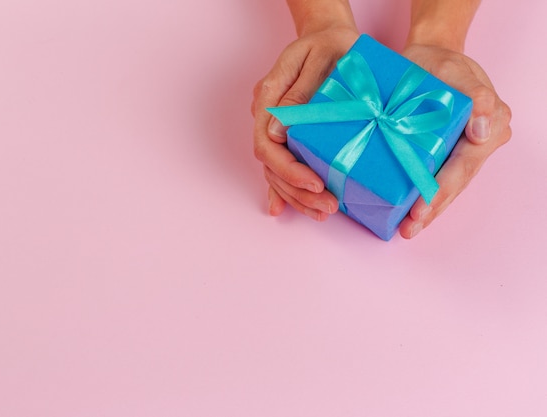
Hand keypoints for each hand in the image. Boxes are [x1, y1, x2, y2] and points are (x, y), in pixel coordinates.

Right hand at [251, 27, 358, 220]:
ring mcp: (275, 127)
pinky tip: (283, 209)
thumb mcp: (319, 60)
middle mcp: (267, 116)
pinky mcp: (287, 134)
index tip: (315, 183)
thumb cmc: (330, 44)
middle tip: (327, 206)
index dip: (288, 169)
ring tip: (322, 212)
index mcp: (269, 97)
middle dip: (297, 191)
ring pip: (275, 171)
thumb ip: (298, 93)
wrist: (330, 38)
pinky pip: (280, 166)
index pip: (267, 144)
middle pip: (271, 165)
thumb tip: (278, 131)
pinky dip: (284, 189)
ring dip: (296, 196)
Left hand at [398, 44, 511, 237]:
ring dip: (428, 211)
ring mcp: (462, 151)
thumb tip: (485, 131)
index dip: (441, 191)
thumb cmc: (443, 63)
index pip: (463, 167)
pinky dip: (422, 196)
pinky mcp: (443, 152)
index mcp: (490, 127)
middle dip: (432, 209)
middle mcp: (479, 144)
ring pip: (447, 187)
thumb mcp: (457, 72)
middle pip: (456, 184)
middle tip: (410, 229)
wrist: (428, 58)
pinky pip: (435, 177)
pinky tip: (405, 213)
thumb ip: (476, 97)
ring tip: (407, 230)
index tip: (421, 210)